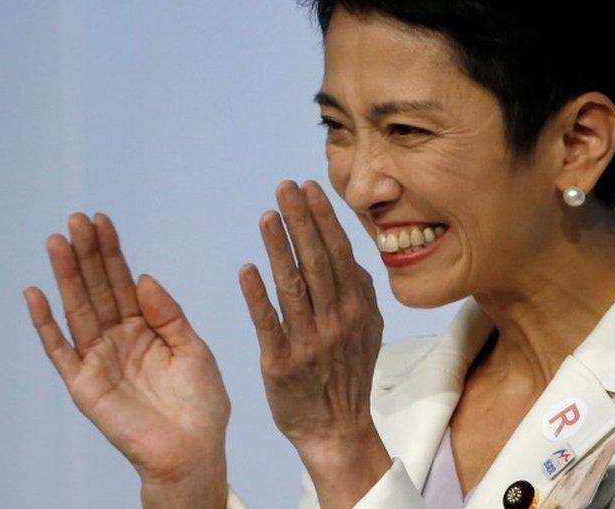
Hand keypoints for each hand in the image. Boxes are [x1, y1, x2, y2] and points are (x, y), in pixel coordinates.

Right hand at [24, 213, 229, 507]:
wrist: (193, 451)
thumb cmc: (200, 404)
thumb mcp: (193, 349)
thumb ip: (168, 314)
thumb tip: (142, 277)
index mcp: (146, 328)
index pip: (124, 281)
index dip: (113, 252)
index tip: (102, 220)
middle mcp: (118, 339)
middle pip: (98, 288)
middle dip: (87, 254)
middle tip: (76, 219)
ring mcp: (98, 359)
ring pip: (78, 309)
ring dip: (66, 276)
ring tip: (57, 241)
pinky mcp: (84, 384)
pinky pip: (60, 350)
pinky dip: (46, 324)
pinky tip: (35, 293)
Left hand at [238, 180, 390, 507]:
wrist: (337, 428)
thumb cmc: (347, 374)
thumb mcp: (367, 331)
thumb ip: (359, 293)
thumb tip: (347, 255)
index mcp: (358, 309)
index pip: (338, 254)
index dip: (323, 219)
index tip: (308, 188)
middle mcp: (336, 321)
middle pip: (317, 262)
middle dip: (302, 220)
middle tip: (285, 187)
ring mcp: (310, 342)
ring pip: (293, 286)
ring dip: (280, 248)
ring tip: (268, 215)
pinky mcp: (282, 364)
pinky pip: (269, 324)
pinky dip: (258, 296)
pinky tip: (247, 270)